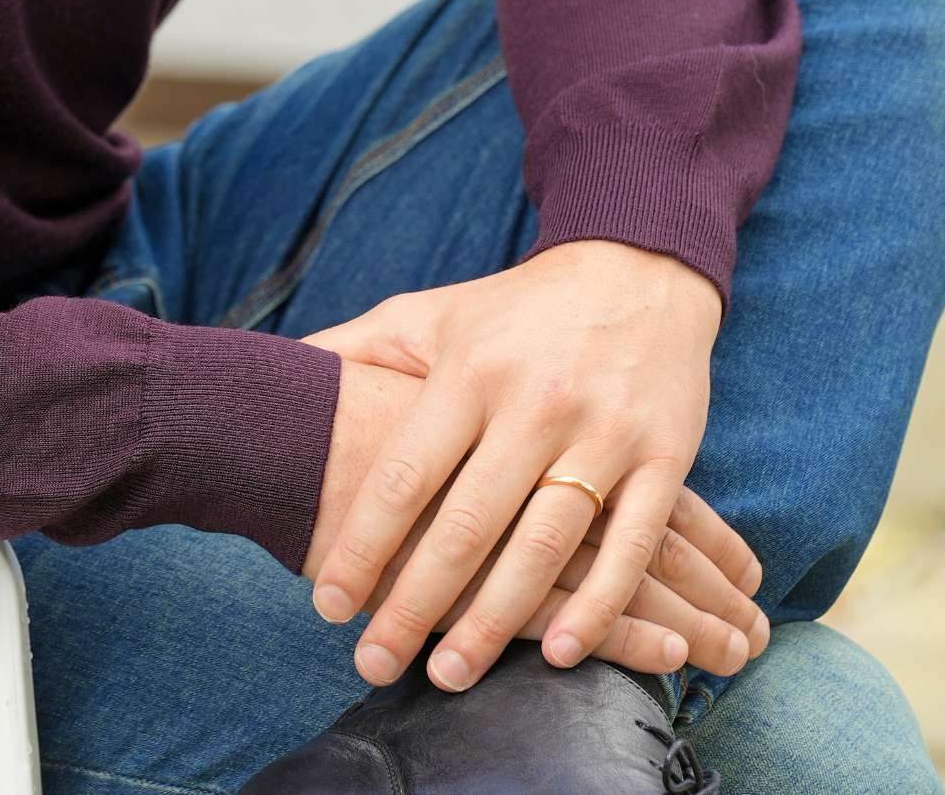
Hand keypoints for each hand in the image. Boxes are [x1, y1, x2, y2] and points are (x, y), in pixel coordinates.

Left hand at [300, 240, 765, 693]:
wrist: (636, 270)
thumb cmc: (516, 308)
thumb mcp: (434, 314)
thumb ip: (360, 346)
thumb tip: (280, 366)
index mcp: (470, 371)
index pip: (405, 473)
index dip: (363, 544)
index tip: (328, 605)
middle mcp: (534, 402)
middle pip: (467, 523)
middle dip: (416, 603)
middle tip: (374, 663)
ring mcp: (602, 431)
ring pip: (545, 544)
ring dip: (497, 620)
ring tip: (451, 674)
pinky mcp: (665, 455)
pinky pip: (630, 545)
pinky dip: (599, 606)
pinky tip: (557, 652)